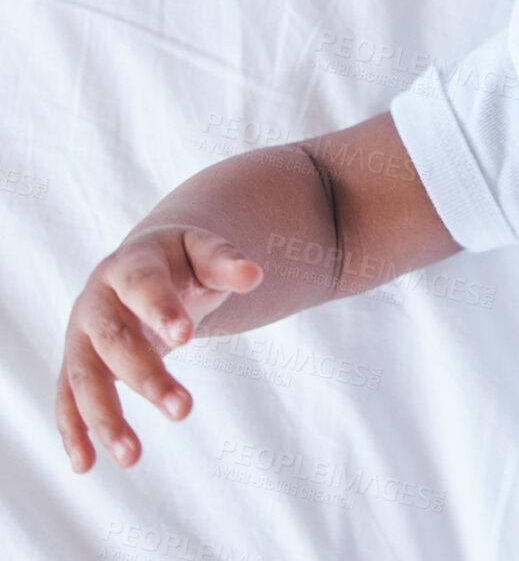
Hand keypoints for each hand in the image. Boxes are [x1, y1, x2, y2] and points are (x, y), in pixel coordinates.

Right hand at [57, 227, 261, 471]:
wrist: (142, 266)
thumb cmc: (180, 262)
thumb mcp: (204, 251)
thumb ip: (226, 261)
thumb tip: (254, 275)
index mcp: (130, 264)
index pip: (143, 285)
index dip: (161, 310)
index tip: (186, 337)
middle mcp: (96, 299)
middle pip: (114, 340)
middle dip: (146, 377)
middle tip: (183, 410)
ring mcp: (79, 334)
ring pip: (84, 377)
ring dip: (104, 418)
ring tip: (131, 457)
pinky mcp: (74, 364)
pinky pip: (66, 399)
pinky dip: (72, 431)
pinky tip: (85, 465)